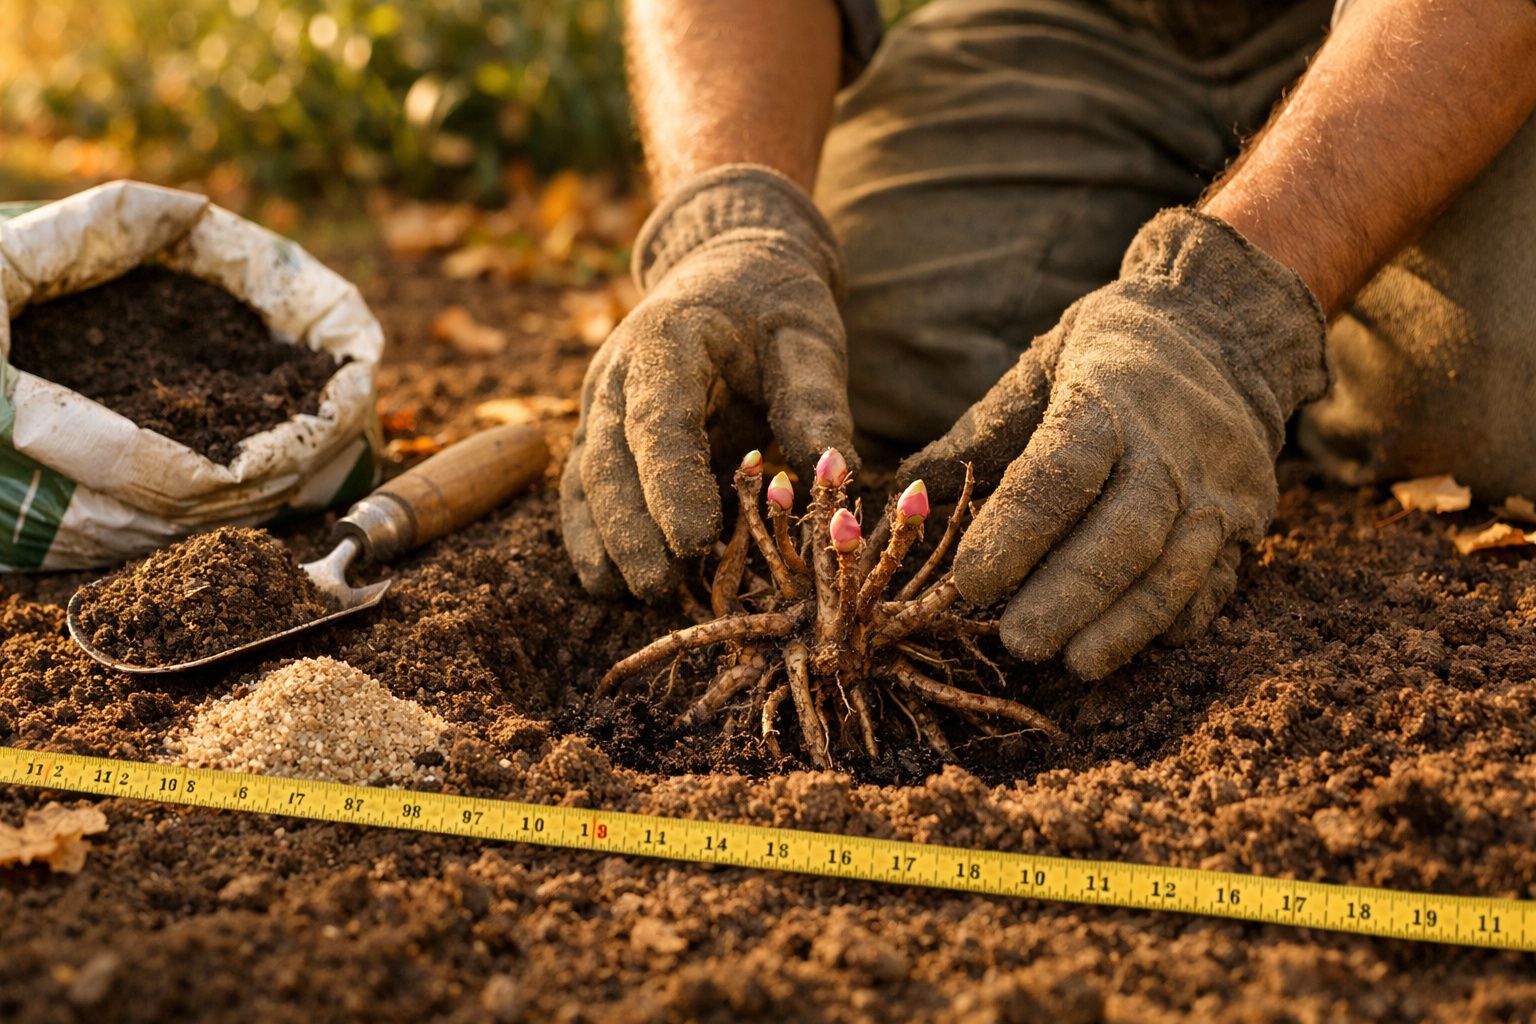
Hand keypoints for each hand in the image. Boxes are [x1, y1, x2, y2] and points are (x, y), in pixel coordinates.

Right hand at [561, 165, 856, 598]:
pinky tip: (607, 585)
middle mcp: (617, 376)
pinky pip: (584, 491)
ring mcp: (601, 408)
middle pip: (611, 460)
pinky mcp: (601, 437)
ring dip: (606, 542)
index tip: (694, 541)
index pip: (660, 420)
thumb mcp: (808, 336)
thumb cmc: (775, 307)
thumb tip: (838, 469)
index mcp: (666, 341)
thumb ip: (814, 397)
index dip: (671, 483)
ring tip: (634, 597)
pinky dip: (591, 538)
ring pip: (588, 482)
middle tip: (661, 589)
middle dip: (631, 529)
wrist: (727, 275)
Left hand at [899, 209, 1325, 678]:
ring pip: (1177, 565)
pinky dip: (1177, 617)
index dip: (1016, 530)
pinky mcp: (1251, 516)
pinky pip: (1218, 579)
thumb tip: (911, 486)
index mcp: (1108, 397)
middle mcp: (1172, 444)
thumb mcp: (1043, 364)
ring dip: (1125, 623)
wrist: (1226, 325)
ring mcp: (1220, 484)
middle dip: (1073, 593)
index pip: (1060, 471)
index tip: (970, 581)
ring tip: (1075, 664)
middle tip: (1020, 642)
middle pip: (1126, 531)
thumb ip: (987, 430)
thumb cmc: (1108, 354)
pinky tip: (1135, 646)